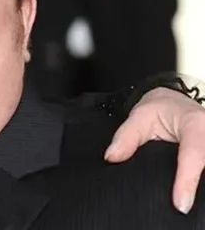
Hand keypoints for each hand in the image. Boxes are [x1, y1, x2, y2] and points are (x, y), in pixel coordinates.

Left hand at [105, 86, 204, 213]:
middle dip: (192, 185)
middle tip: (178, 205)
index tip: (181, 204)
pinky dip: (197, 181)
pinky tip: (185, 191)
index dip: (187, 181)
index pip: (194, 155)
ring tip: (181, 199)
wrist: (174, 102)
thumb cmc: (160, 109)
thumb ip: (126, 137)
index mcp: (195, 124)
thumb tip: (112, 157)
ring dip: (197, 184)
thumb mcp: (140, 116)